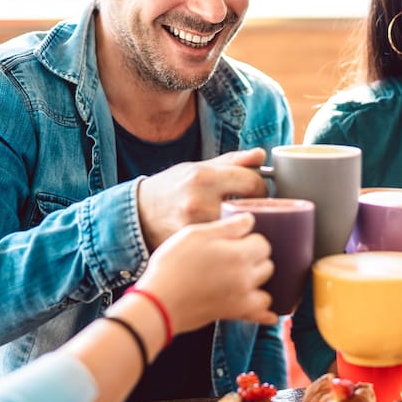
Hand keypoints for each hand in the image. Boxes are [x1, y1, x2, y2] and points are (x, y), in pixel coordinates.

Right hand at [137, 149, 268, 250]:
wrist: (139, 214)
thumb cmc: (173, 188)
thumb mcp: (198, 167)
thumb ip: (232, 162)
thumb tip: (260, 155)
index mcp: (203, 177)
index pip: (252, 182)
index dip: (262, 187)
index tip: (259, 192)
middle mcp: (198, 202)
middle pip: (249, 209)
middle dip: (256, 210)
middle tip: (252, 210)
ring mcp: (195, 227)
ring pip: (239, 231)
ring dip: (244, 228)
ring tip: (240, 224)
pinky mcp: (193, 246)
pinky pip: (224, 245)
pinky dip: (229, 242)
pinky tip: (224, 238)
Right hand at [137, 213, 276, 329]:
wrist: (159, 301)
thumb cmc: (173, 265)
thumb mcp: (195, 234)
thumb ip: (228, 226)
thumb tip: (250, 220)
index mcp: (239, 255)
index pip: (263, 243)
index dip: (251, 239)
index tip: (238, 240)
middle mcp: (246, 278)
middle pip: (268, 265)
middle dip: (257, 259)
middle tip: (237, 257)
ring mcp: (242, 298)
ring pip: (266, 289)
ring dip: (260, 283)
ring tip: (244, 278)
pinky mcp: (233, 314)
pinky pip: (260, 315)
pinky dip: (265, 314)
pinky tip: (270, 314)